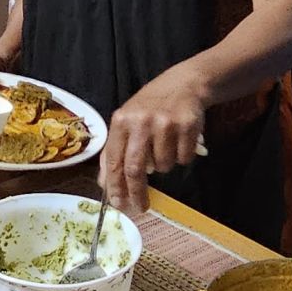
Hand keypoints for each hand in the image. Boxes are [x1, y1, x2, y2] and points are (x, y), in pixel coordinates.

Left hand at [100, 61, 206, 216]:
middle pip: (135, 168)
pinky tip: (181, 140)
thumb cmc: (151, 107)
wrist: (184, 83)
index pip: (114, 160)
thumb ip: (114, 151)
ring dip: (165, 165)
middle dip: (137, 192)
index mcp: (122, 121)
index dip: (115, 186)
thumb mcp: (127, 122)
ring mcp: (166, 123)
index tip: (119, 204)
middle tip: (141, 206)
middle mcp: (141, 122)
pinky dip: (182, 157)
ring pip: (163, 166)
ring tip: (166, 146)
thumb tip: (104, 183)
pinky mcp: (188, 126)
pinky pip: (183, 159)